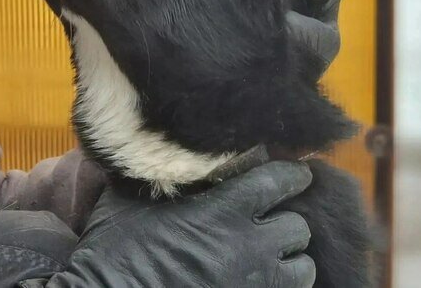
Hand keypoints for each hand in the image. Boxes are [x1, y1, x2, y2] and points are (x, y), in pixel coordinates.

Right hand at [22, 161, 314, 287]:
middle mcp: (245, 244)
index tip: (294, 172)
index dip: (292, 173)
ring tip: (271, 250)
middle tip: (275, 214)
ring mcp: (251, 280)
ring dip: (289, 254)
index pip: (278, 180)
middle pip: (297, 224)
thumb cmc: (118, 243)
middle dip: (289, 217)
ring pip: (302, 264)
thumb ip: (163, 167)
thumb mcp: (137, 193)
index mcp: (221, 207)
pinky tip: (264, 276)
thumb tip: (173, 146)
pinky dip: (285, 282)